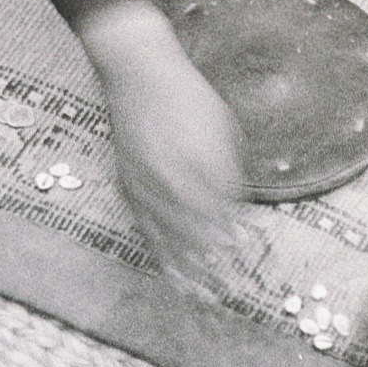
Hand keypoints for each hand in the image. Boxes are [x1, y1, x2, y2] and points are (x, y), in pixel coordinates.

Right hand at [74, 0, 241, 287]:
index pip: (218, 215)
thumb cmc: (188, 96)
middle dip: (206, 264)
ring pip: (164, 233)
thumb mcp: (223, 128)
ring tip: (190, 292)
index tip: (240, 262)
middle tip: (217, 294)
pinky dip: (154, 244)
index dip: (229, 241)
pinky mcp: (127, 181)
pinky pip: (142, 221)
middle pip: (191, 232)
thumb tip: (235, 207)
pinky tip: (162, 260)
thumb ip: (228, 171)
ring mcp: (146, 182)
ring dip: (179, 264)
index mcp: (200, 165)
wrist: (139, 73)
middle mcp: (171, 178)